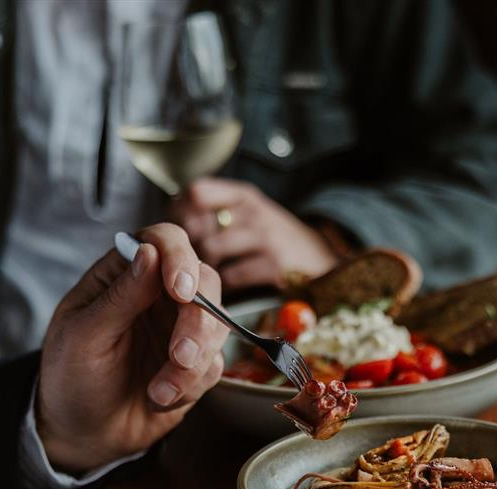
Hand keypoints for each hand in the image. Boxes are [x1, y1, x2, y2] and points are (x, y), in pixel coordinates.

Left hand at [37, 223, 228, 474]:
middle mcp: (160, 295)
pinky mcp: (199, 361)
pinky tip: (161, 398)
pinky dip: (193, 384)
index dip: (179, 258)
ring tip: (160, 390)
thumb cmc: (71, 379)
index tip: (180, 290)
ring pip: (217, 325)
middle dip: (197, 322)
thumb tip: (149, 252)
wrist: (85, 435)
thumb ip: (120, 296)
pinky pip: (216, 363)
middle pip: (204, 282)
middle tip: (180, 356)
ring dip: (194, 363)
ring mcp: (182, 327)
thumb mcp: (83, 337)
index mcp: (125, 275)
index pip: (164, 242)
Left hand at [170, 178, 337, 290]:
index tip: (181, 235)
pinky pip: (231, 277)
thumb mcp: (250, 215)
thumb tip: (172, 220)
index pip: (195, 192)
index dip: (180, 215)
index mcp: (244, 196)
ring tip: (210, 278)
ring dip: (204, 270)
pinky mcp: (275, 265)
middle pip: (196, 226)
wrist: (324, 263)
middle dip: (189, 249)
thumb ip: (214, 212)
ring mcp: (266, 236)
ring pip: (210, 251)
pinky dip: (225, 287)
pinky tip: (231, 289)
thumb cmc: (276, 243)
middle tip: (191, 264)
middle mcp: (255, 211)